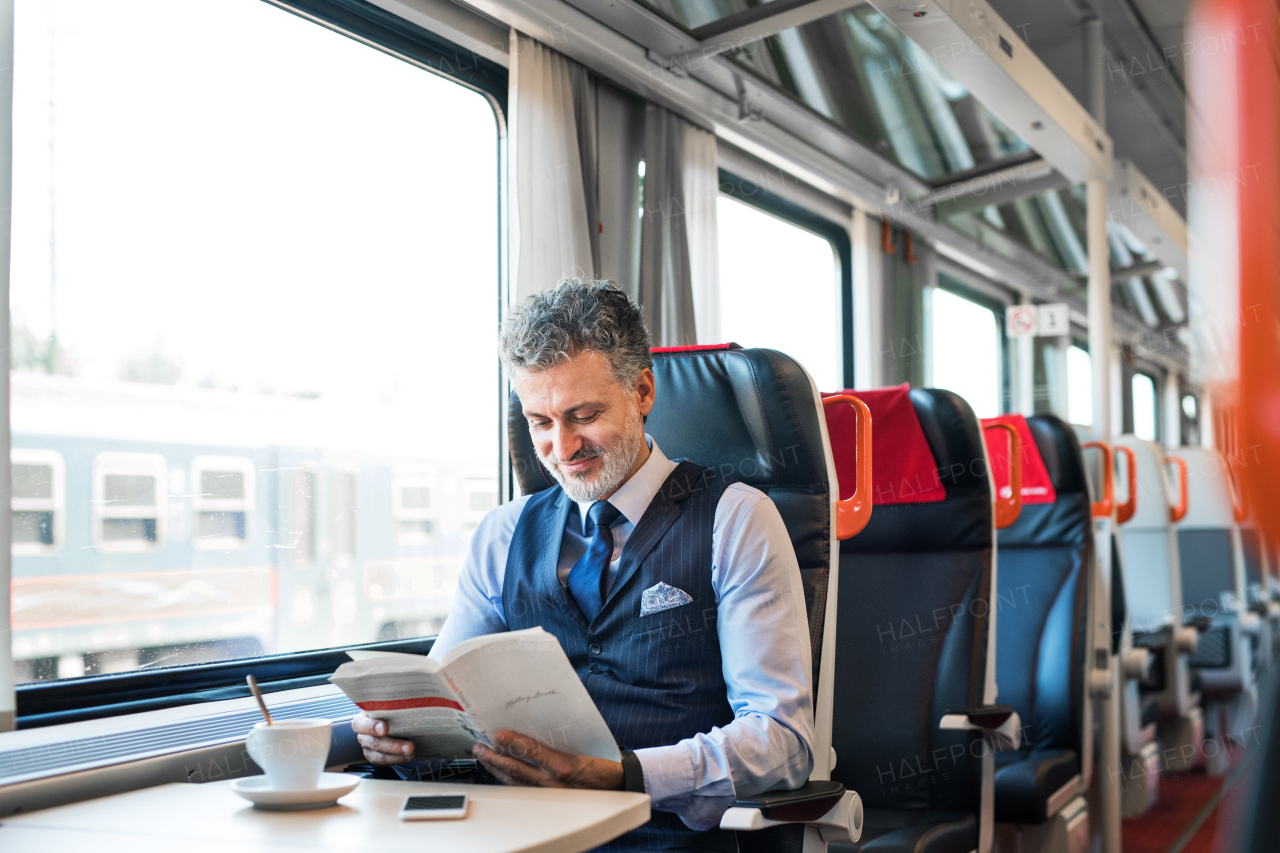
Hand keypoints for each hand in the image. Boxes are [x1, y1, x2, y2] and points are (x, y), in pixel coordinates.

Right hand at [351, 713, 414, 765]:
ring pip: (379, 756)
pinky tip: (408, 756)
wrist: (389, 721)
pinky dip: (397, 760)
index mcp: (362, 719)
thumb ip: (390, 708)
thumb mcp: (385, 707)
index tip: (385, 728)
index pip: (360, 724)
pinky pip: (384, 762)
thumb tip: (405, 704)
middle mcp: (363, 735)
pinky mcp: (374, 757)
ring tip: (411, 752)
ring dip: (397, 755)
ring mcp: (367, 748)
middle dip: (393, 745)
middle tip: (410, 746)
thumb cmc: (387, 712)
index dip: (371, 727)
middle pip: (373, 743)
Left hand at [473, 730, 623, 789]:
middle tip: (479, 746)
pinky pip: (522, 788)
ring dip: (496, 768)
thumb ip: (557, 742)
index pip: (533, 752)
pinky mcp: (548, 799)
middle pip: (517, 769)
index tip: (498, 734)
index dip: (514, 742)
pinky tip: (500, 772)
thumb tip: (533, 727)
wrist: (616, 787)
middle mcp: (554, 783)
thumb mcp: (583, 750)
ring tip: (483, 757)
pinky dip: (508, 779)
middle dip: (494, 757)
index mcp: (565, 766)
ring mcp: (549, 793)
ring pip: (516, 781)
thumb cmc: (601, 766)